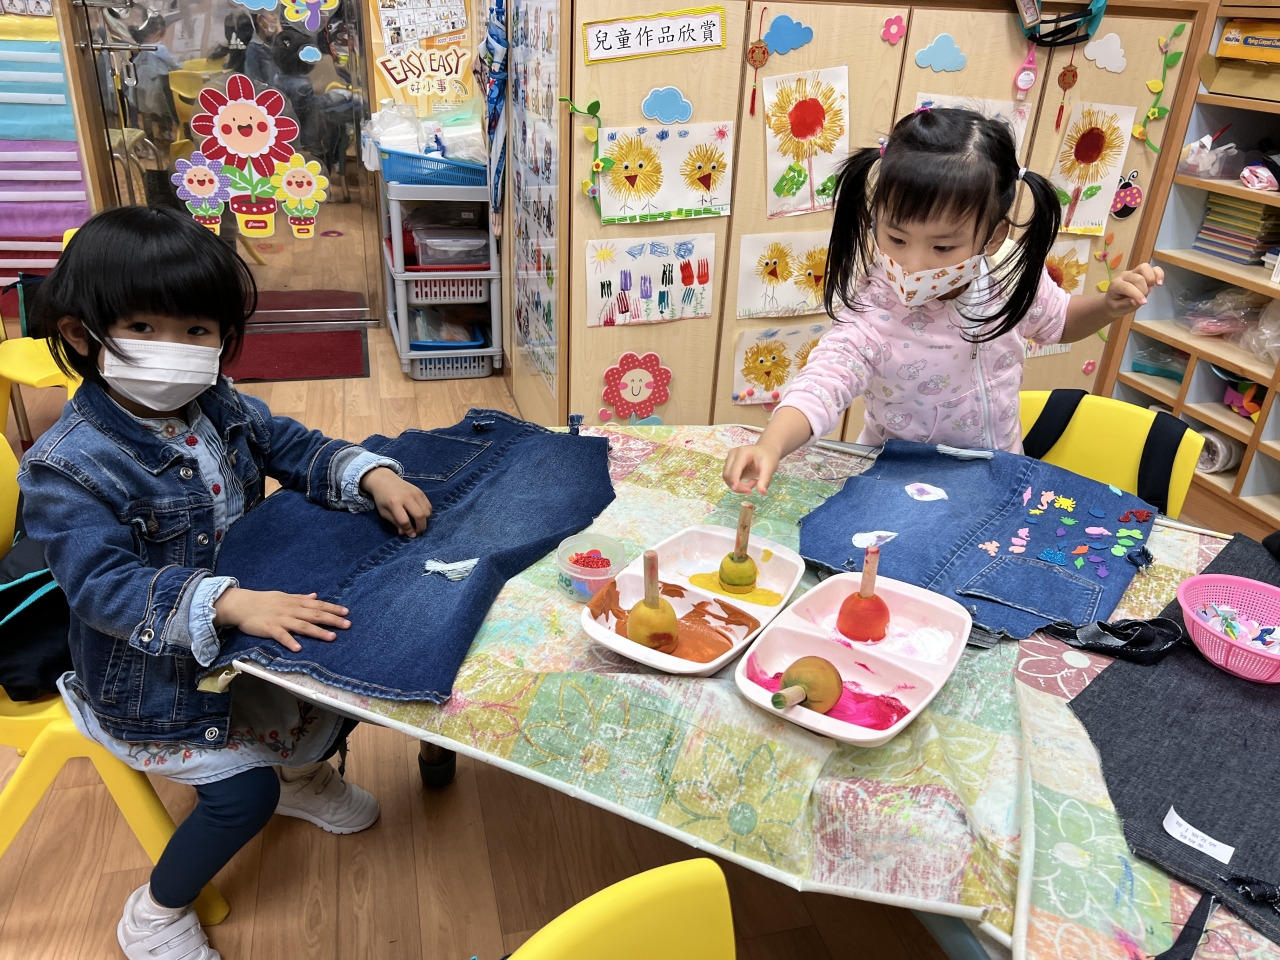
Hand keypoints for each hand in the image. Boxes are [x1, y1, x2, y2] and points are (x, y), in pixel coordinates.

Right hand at [213, 587, 349, 651]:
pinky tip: (299, 648)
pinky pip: (281, 636)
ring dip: (318, 632)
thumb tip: (315, 596)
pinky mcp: (270, 628)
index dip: (333, 608)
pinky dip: (290, 641)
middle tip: (347, 625)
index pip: (318, 605)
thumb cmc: (264, 600)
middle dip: (332, 620)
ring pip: (303, 625)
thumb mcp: (284, 596)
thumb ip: (300, 598)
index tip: (347, 612)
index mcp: (295, 602)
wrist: (242, 604)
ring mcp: (281, 619)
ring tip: (332, 638)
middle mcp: (291, 610)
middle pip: (315, 615)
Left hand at [360, 467, 431, 536]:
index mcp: (394, 503)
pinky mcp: (420, 491)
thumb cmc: (382, 498)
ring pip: (427, 511)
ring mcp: (415, 493)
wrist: (384, 480)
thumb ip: (395, 522)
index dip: (409, 530)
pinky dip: (427, 513)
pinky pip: (429, 505)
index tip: (411, 535)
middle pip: (419, 515)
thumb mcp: (384, 512)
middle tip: (418, 532)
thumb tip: (405, 533)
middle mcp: (406, 497)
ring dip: (425, 521)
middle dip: (421, 527)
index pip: (405, 520)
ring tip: (419, 524)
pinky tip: (422, 516)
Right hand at [723, 444, 779, 495]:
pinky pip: (729, 479)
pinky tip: (748, 482)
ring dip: (739, 486)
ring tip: (753, 483)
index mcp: (742, 452)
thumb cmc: (768, 458)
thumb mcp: (770, 468)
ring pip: (727, 479)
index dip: (735, 482)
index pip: (734, 469)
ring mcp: (729, 459)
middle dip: (739, 486)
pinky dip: (738, 485)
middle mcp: (732, 454)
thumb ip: (765, 480)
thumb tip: (762, 492)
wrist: (766, 451)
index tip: (743, 491)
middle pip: (728, 475)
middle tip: (754, 487)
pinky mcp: (729, 465)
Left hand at [1105, 262, 1163, 316]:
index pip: (1127, 286)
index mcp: (1116, 284)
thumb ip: (1125, 304)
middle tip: (1143, 300)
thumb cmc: (1115, 304)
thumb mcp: (1117, 308)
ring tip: (1151, 290)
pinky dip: (1159, 274)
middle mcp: (1124, 275)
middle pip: (1138, 278)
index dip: (1137, 294)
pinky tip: (1159, 284)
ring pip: (1144, 268)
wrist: (1114, 299)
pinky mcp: (1142, 272)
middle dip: (1144, 290)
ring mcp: (1134, 272)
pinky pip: (1153, 268)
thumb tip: (1135, 301)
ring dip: (1151, 279)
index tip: (1144, 303)